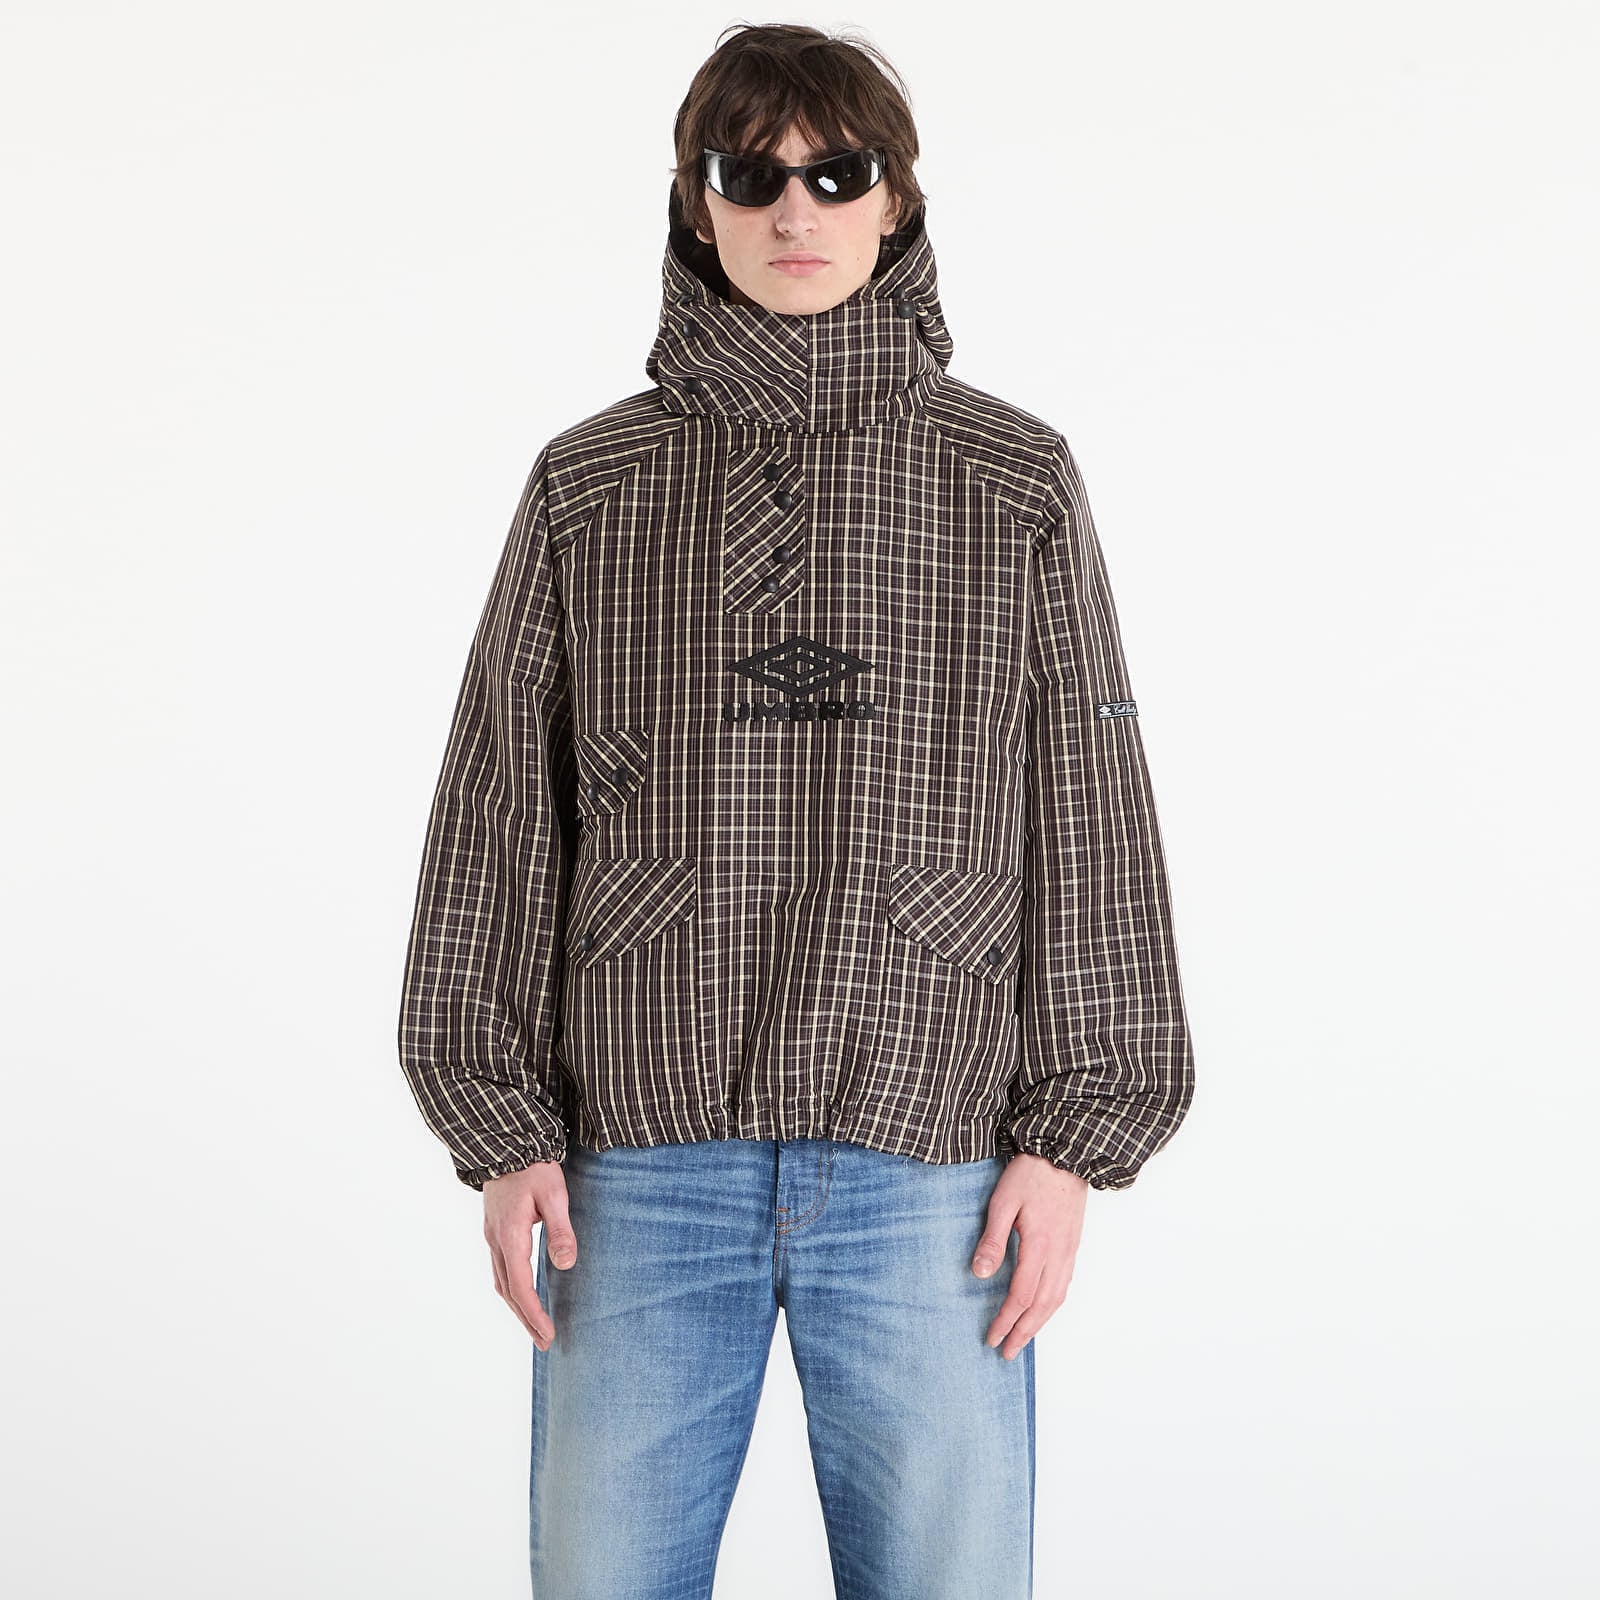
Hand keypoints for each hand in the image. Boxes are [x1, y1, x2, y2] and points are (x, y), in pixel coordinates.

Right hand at [483, 1160, 578, 1350]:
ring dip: (518, 1307)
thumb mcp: (554, 1194)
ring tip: (535, 1327)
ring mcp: (492, 1237)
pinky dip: (512, 1290)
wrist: (507, 1144)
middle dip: (526, 1319)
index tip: (548, 1334)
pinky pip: (501, 1270)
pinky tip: (524, 1295)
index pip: (521, 1286)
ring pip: (502, 1282)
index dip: (534, 1314)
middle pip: (508, 1291)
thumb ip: (560, 1229)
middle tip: (545, 1342)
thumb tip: (565, 1264)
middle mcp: (496, 1241)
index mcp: (510, 1236)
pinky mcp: (495, 1231)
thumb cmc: (534, 1168)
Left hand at [971, 1152, 1086, 1358]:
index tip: (991, 1337)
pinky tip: (1042, 1310)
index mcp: (1040, 1245)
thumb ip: (992, 1239)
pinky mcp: (1073, 1245)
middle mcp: (1059, 1254)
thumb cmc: (1031, 1174)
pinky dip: (1052, 1306)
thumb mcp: (1003, 1202)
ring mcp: (1069, 1251)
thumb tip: (979, 1274)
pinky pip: (1064, 1285)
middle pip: (1041, 1306)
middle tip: (1006, 1352)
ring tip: (1022, 1338)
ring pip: (1056, 1299)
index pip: (1021, 1295)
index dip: (1005, 1320)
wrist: (1066, 1154)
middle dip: (1023, 1332)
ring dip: (1039, 1323)